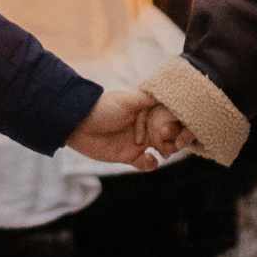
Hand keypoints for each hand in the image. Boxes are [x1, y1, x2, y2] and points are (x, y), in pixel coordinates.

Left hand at [68, 85, 190, 170]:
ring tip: (162, 151)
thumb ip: (148, 99)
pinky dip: (150, 164)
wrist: (78, 125)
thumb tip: (170, 92)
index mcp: (148, 110)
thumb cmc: (102, 108)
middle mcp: (147, 125)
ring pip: (163, 149)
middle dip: (175, 140)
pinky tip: (144, 159)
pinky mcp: (129, 156)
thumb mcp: (127, 101)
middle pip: (171, 135)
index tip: (175, 128)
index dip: (178, 123)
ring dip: (166, 152)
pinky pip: (147, 163)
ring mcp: (139, 141)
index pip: (171, 116)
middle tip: (169, 143)